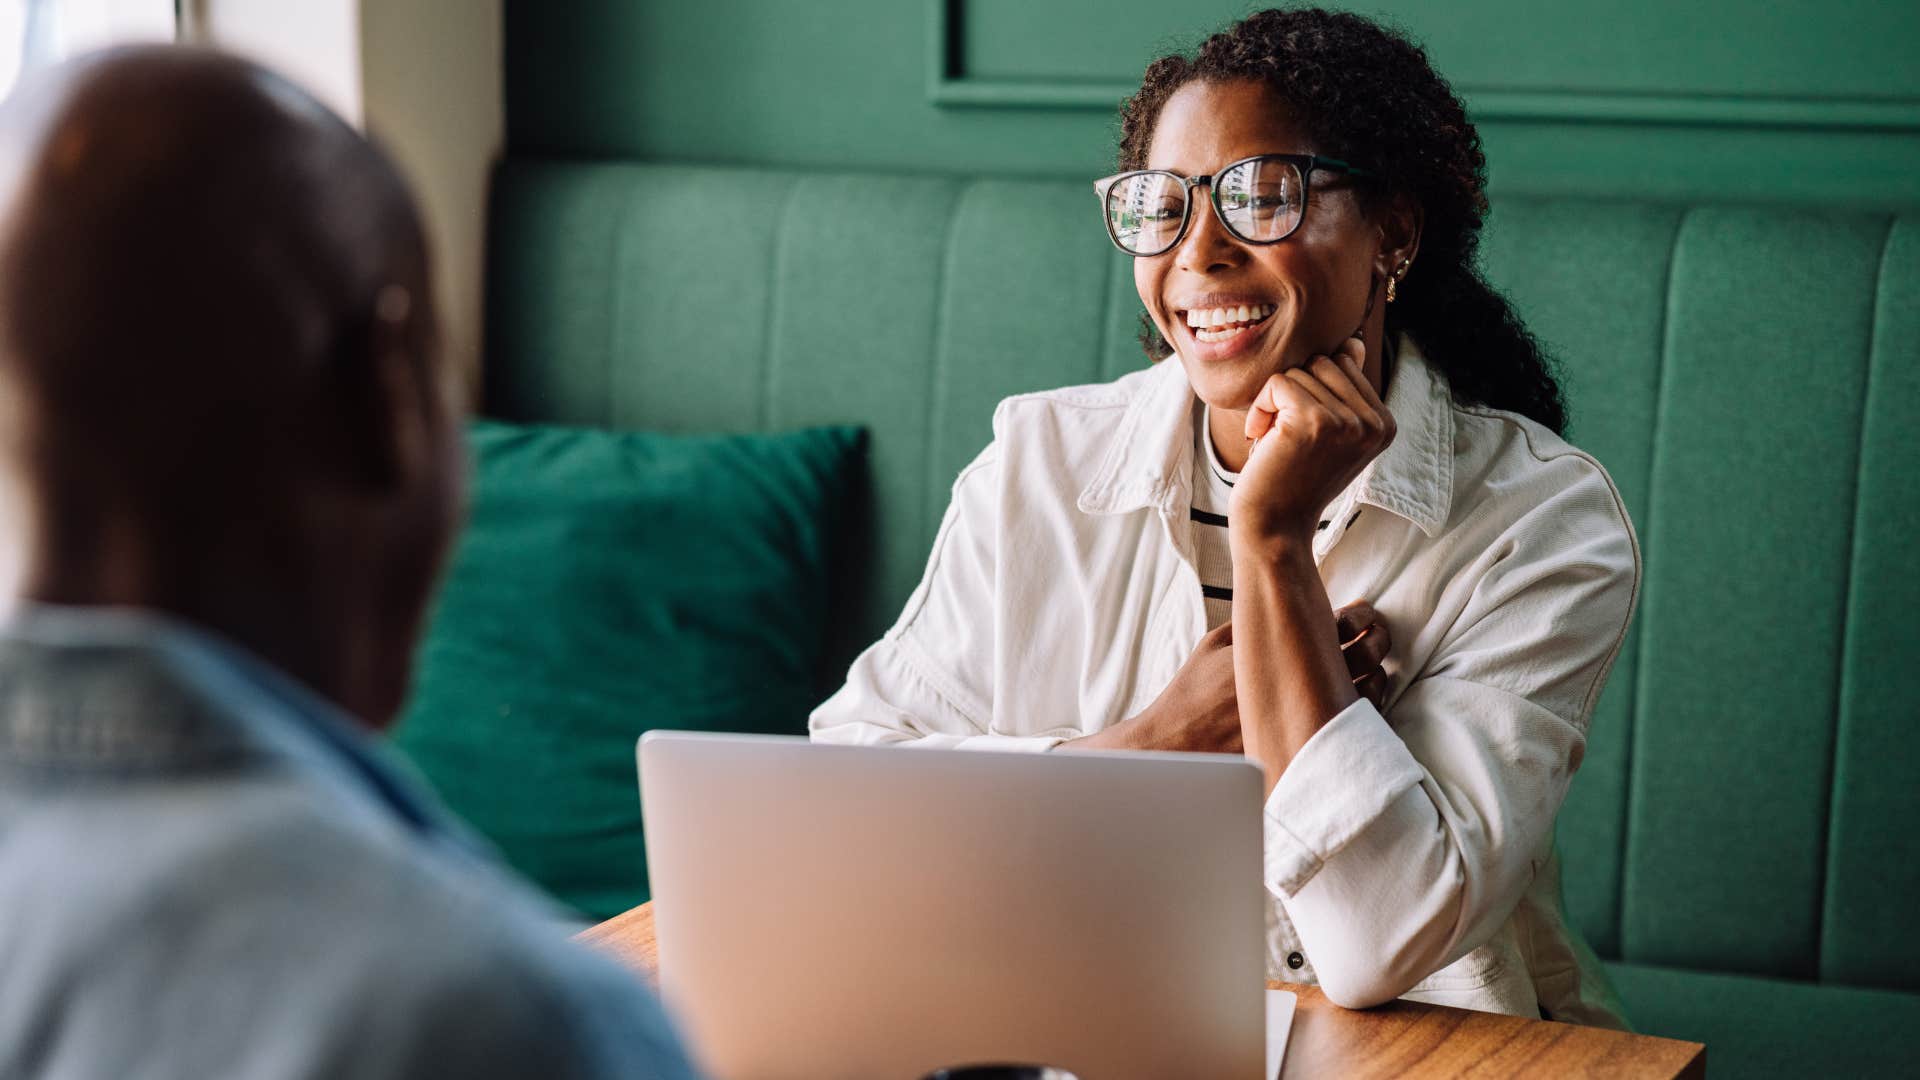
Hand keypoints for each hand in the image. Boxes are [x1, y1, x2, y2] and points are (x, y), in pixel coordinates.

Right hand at [1063, 602, 1391, 751]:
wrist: (1177, 743)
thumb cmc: (1191, 692)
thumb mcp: (1214, 644)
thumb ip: (1248, 625)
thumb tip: (1275, 606)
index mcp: (1278, 649)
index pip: (1335, 624)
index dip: (1356, 617)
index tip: (1363, 613)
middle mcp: (1296, 682)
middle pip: (1361, 656)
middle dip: (1377, 642)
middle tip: (1379, 636)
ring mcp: (1305, 717)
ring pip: (1366, 694)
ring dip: (1378, 678)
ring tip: (1377, 670)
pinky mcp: (1308, 745)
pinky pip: (1352, 726)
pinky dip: (1364, 711)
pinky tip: (1361, 702)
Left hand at [1232, 337, 1395, 543]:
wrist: (1274, 527)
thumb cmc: (1294, 478)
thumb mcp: (1330, 432)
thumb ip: (1344, 389)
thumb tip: (1355, 342)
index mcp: (1384, 423)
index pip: (1343, 364)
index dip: (1311, 392)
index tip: (1305, 434)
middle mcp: (1373, 422)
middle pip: (1322, 362)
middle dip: (1293, 393)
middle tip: (1288, 437)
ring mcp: (1347, 422)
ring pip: (1298, 371)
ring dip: (1274, 403)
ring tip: (1277, 442)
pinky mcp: (1314, 421)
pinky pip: (1277, 382)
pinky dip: (1259, 408)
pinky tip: (1262, 440)